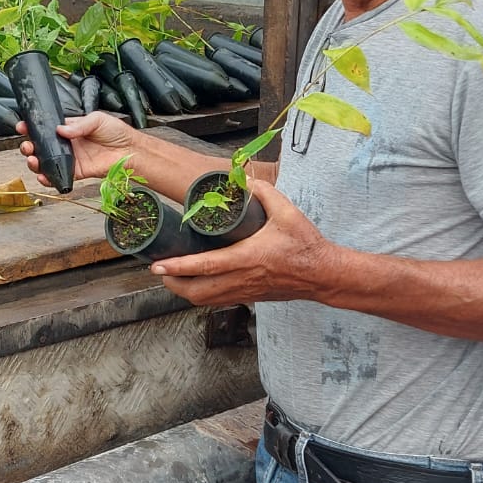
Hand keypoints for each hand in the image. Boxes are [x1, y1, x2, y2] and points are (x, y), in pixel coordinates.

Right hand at [17, 109, 137, 187]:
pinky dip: (47, 178)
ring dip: (34, 162)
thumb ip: (78, 125)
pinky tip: (41, 175)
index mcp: (69, 130)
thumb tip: (60, 129)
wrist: (129, 150)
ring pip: (46, 163)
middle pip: (41, 147)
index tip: (23, 127)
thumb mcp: (96, 119)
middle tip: (27, 146)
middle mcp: (66, 145)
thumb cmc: (116, 132)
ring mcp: (70, 160)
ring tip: (32, 160)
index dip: (32, 128)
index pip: (46, 129)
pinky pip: (58, 176)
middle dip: (29, 147)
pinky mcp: (76, 173)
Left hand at [148, 178, 332, 305]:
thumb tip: (243, 180)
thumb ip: (264, 192)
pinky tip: (197, 283)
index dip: (178, 267)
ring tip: (172, 277)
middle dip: (173, 284)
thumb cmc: (306, 245)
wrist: (324, 275)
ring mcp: (245, 291)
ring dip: (184, 291)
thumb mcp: (287, 212)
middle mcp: (242, 279)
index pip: (204, 266)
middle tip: (159, 271)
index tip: (158, 265)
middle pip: (196, 292)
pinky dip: (202, 295)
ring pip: (205, 300)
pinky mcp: (250, 297)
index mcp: (246, 258)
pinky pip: (218, 301)